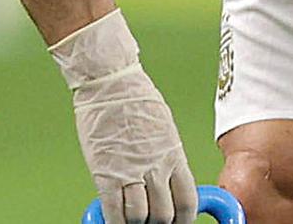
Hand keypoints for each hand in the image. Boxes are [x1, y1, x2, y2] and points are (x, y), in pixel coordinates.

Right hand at [52, 11, 198, 223]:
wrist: (111, 83)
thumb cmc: (137, 99)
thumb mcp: (165, 129)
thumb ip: (168, 156)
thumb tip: (167, 177)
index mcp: (174, 156)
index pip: (187, 200)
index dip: (184, 219)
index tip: (178, 222)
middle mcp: (156, 168)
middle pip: (164, 214)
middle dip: (159, 223)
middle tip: (152, 222)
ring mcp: (130, 172)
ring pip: (139, 216)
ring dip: (136, 223)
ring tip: (132, 220)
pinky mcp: (105, 173)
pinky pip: (113, 209)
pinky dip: (114, 221)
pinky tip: (114, 221)